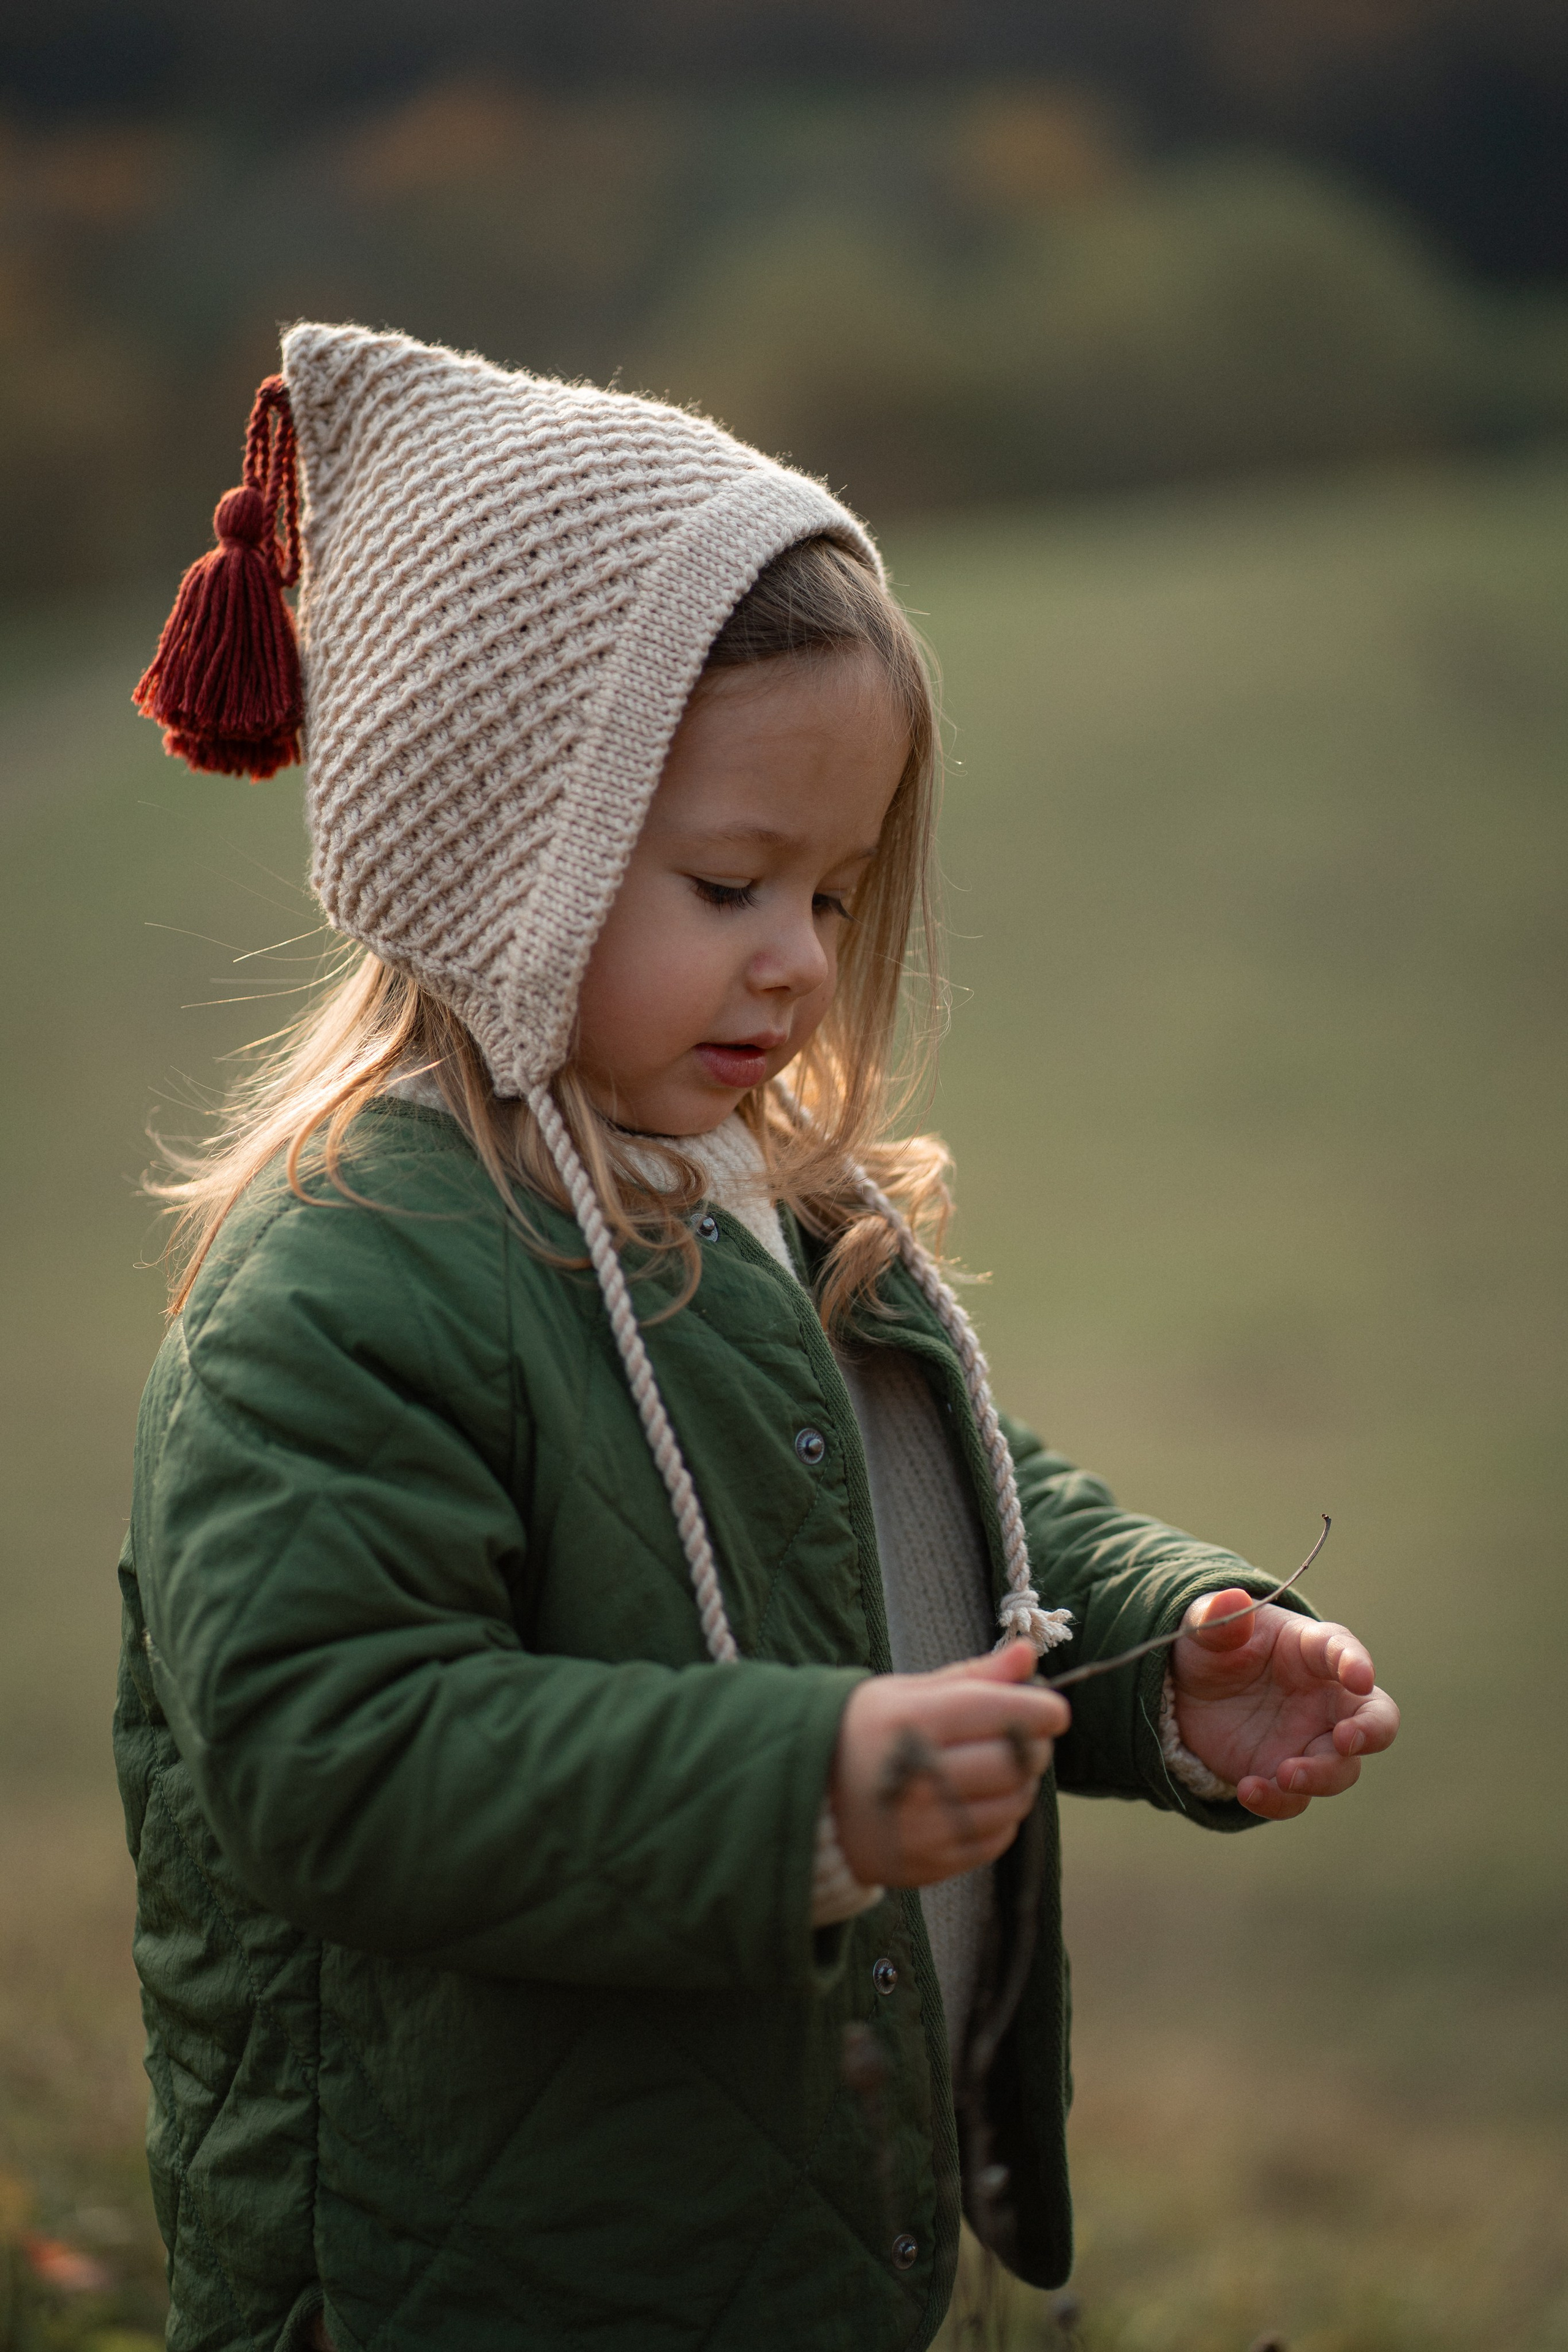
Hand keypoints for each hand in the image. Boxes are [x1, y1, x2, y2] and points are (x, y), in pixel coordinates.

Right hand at [830, 1642, 1070, 1887]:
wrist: (808, 1798)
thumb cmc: (865, 1732)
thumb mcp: (907, 1692)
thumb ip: (974, 1676)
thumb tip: (1028, 1655)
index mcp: (909, 1721)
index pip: (998, 1712)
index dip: (1040, 1710)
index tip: (1054, 1709)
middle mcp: (916, 1777)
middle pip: (1013, 1761)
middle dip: (1036, 1746)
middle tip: (1029, 1735)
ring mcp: (923, 1828)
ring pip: (1012, 1803)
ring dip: (1023, 1782)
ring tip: (1004, 1766)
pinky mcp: (930, 1864)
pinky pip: (996, 1840)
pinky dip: (1003, 1817)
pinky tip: (982, 1799)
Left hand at [1172, 1589, 1399, 1819]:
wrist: (1186, 1692)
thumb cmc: (1211, 1647)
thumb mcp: (1204, 1627)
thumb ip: (1218, 1617)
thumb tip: (1231, 1598)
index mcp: (1312, 1649)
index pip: (1344, 1651)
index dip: (1356, 1663)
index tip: (1359, 1676)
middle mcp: (1324, 1699)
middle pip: (1374, 1718)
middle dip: (1371, 1731)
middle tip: (1345, 1741)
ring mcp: (1309, 1740)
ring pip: (1341, 1767)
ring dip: (1320, 1776)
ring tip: (1284, 1775)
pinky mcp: (1285, 1773)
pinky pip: (1296, 1798)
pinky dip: (1279, 1800)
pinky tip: (1249, 1790)